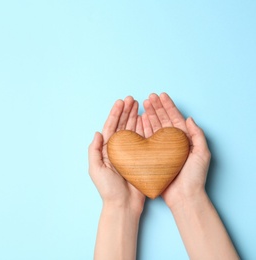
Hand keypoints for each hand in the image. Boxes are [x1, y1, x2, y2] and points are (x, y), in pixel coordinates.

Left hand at [88, 96, 145, 213]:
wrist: (124, 205)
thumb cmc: (108, 190)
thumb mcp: (95, 169)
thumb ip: (94, 151)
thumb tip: (97, 133)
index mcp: (106, 150)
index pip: (111, 127)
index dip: (115, 114)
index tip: (121, 102)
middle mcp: (118, 149)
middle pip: (122, 125)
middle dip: (126, 112)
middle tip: (132, 99)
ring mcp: (130, 153)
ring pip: (132, 130)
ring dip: (135, 117)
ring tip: (140, 105)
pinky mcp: (140, 158)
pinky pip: (143, 140)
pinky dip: (145, 130)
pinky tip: (147, 120)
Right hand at [142, 93, 210, 207]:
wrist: (184, 196)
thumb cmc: (194, 177)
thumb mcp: (202, 154)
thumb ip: (197, 135)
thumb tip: (189, 118)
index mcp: (184, 139)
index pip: (175, 118)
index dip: (168, 106)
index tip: (161, 95)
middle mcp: (172, 142)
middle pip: (163, 120)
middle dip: (156, 107)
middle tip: (149, 97)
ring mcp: (161, 149)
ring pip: (154, 127)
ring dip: (149, 115)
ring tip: (142, 105)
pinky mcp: (152, 156)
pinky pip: (146, 139)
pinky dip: (142, 129)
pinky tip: (139, 120)